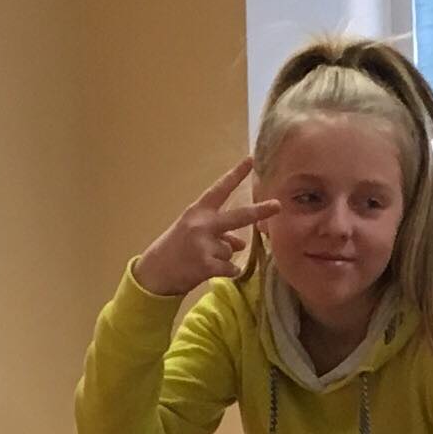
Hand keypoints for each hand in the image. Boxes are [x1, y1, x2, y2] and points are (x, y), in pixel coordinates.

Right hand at [136, 157, 280, 298]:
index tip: (251, 160)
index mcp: (198, 211)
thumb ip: (220, 233)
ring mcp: (203, 244)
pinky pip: (230, 267)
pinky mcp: (205, 265)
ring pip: (231, 249)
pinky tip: (211, 271)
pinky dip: (228, 271)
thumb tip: (242, 244)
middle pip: (238, 216)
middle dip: (260, 211)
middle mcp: (202, 224)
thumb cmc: (175, 249)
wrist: (155, 273)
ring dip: (223, 257)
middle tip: (278, 205)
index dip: (236, 174)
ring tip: (203, 260)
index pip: (220, 189)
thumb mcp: (194, 234)